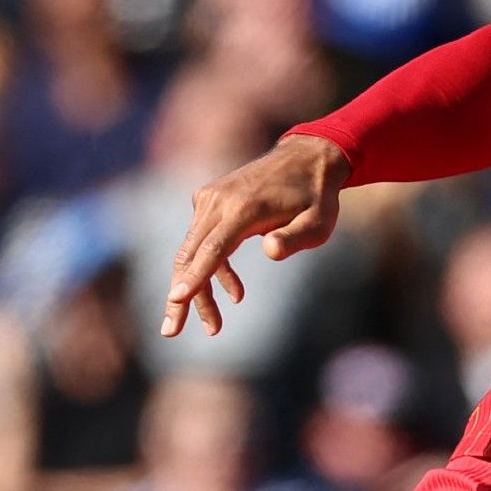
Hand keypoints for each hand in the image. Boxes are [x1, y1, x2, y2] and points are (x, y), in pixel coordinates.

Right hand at [163, 133, 349, 337]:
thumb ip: (295, 238)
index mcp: (244, 208)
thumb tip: (270, 251)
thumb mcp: (319, 222)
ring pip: (192, 251)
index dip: (194, 276)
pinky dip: (211, 268)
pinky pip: (202, 240)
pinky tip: (234, 292)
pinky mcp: (208, 200)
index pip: (212, 248)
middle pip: (191, 255)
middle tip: (171, 332)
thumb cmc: (317, 196)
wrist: (308, 158)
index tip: (176, 299)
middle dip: (181, 296)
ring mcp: (210, 198)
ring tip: (214, 326)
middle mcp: (219, 201)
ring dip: (198, 288)